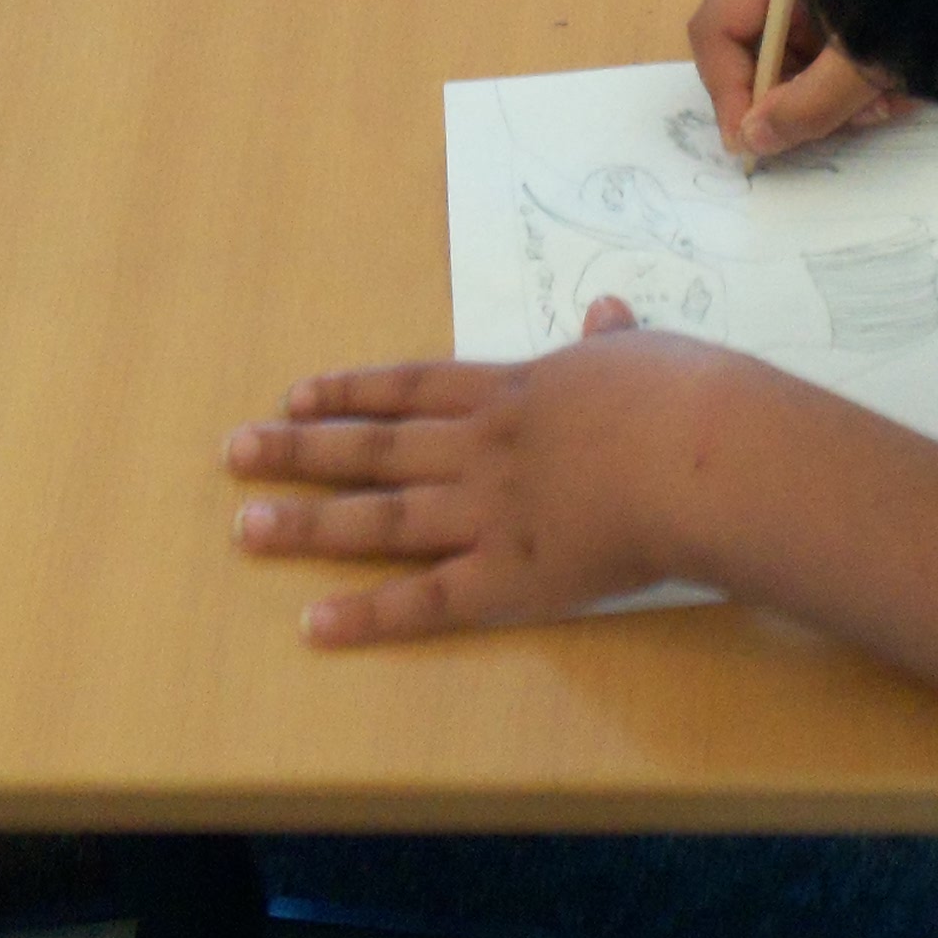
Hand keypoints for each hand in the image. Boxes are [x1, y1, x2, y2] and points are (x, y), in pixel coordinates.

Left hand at [224, 300, 755, 643]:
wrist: (701, 453)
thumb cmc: (684, 396)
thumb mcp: (642, 354)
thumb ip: (613, 341)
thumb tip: (607, 311)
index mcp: (515, 393)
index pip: (414, 389)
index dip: (353, 392)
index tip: (300, 394)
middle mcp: (482, 450)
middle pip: (375, 449)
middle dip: (301, 450)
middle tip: (236, 451)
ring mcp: (488, 514)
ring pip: (381, 519)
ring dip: (310, 524)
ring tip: (245, 529)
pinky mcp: (509, 578)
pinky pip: (426, 602)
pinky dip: (369, 616)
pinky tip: (315, 626)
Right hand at [686, 0, 911, 160]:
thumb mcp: (868, 54)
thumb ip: (808, 104)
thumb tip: (752, 141)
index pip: (719, 30)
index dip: (730, 94)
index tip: (754, 145)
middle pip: (765, 45)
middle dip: (801, 96)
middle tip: (842, 124)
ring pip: (811, 52)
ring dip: (844, 92)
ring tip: (892, 102)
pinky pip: (849, 44)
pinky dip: (873, 74)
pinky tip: (911, 86)